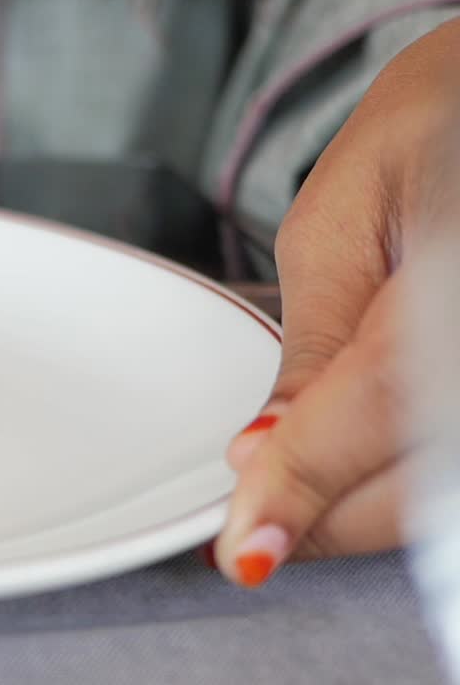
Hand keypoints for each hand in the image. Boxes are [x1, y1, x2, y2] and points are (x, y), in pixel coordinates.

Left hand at [210, 18, 459, 585]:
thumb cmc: (431, 133)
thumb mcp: (337, 225)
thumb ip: (312, 347)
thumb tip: (265, 453)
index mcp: (456, 274)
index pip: (379, 404)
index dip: (303, 486)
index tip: (246, 552)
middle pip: (426, 481)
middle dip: (326, 517)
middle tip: (251, 528)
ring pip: (444, 495)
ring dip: (364, 511)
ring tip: (293, 496)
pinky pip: (456, 469)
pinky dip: (405, 486)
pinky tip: (354, 474)